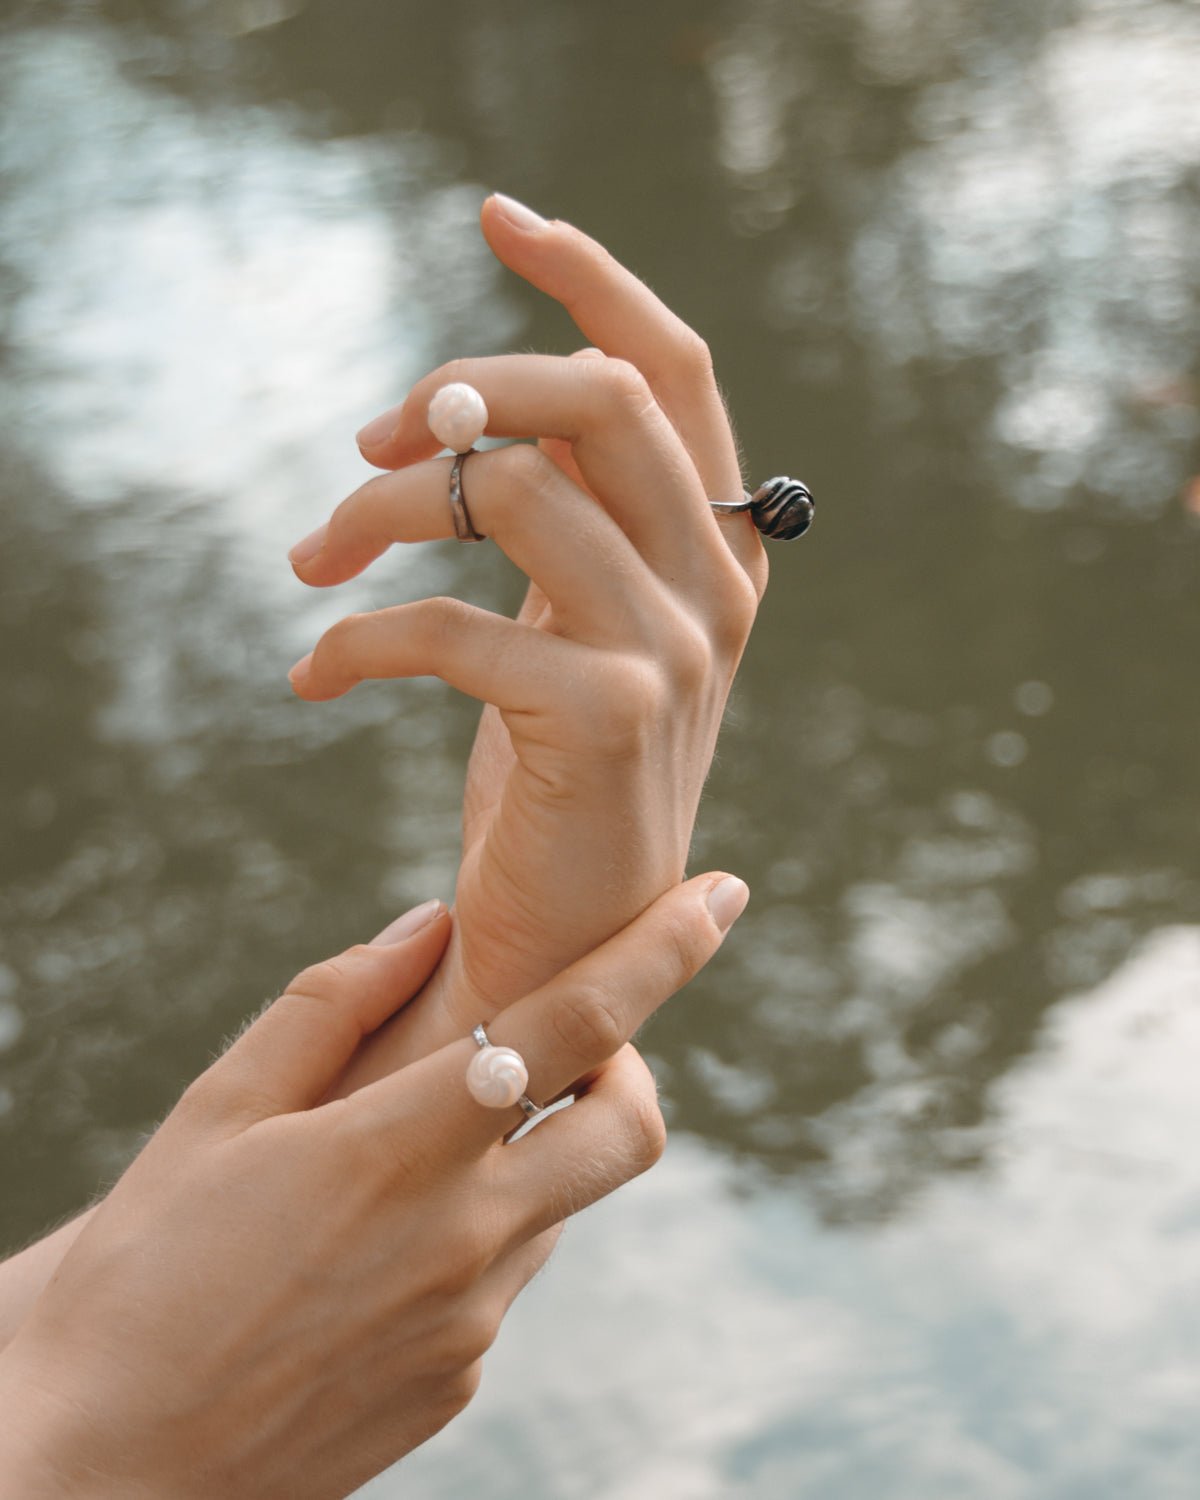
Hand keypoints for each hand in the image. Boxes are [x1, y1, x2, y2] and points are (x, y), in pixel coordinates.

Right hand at [0, 873, 746, 1497]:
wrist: (105, 1468)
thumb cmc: (146, 1270)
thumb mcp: (218, 1111)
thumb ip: (335, 1001)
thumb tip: (431, 921)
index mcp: (403, 1148)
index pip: (578, 1022)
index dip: (664, 949)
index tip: (722, 893)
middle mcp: (466, 1236)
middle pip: (630, 1124)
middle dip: (629, 1064)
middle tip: (567, 1043)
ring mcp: (473, 1321)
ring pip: (564, 1202)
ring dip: (534, 1152)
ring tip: (419, 1152)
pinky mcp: (460, 1381)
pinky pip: (507, 1278)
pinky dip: (482, 1230)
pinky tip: (380, 1248)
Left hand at [288, 195, 763, 1084]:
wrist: (574, 940)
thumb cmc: (558, 770)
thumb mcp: (573, 622)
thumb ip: (567, 516)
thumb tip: (470, 410)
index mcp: (718, 545)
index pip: (673, 367)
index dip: (590, 275)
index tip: (496, 213)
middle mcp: (716, 586)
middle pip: (600, 395)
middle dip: (462, 388)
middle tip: (370, 435)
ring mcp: (674, 651)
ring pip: (511, 491)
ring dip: (381, 506)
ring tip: (313, 559)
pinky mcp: (606, 719)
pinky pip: (451, 622)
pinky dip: (355, 636)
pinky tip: (314, 675)